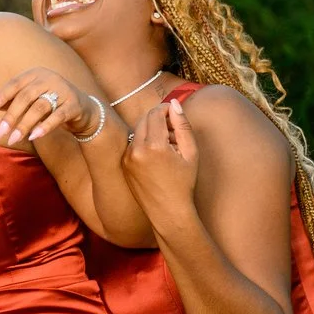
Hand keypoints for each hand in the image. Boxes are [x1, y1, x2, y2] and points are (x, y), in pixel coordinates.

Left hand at [0, 67, 92, 147]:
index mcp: (36, 74)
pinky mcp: (74, 105)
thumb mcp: (28, 100)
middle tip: (0, 133)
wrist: (83, 111)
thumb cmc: (49, 104)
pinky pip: (58, 116)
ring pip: (40, 107)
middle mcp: (50, 78)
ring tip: (13, 139)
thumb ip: (8, 100)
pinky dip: (44, 126)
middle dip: (11, 116)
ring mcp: (64, 90)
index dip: (1, 96)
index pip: (15, 84)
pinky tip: (33, 137)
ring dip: (24, 125)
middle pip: (26, 96)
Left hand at [122, 98, 200, 226]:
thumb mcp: (190, 152)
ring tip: (169, 144)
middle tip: (174, 128)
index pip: (155, 113)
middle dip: (159, 118)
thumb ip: (183, 125)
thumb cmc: (183, 182)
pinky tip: (158, 155)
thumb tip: (174, 104)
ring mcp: (126, 157)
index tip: (175, 113)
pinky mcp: (123, 164)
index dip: (166, 109)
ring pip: (137, 130)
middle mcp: (136, 150)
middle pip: (144, 119)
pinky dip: (144, 142)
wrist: (167, 210)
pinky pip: (133, 144)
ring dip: (151, 129)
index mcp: (154, 146)